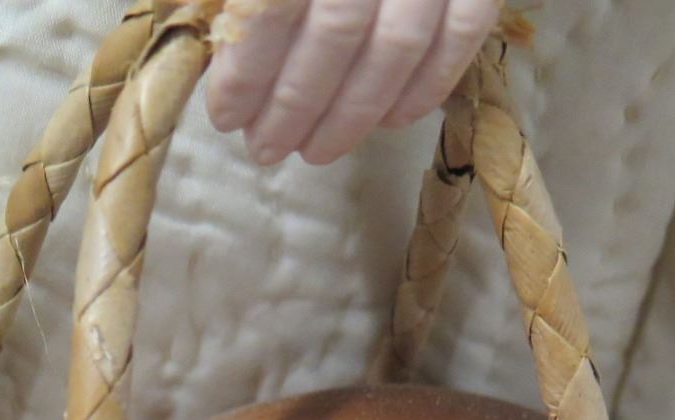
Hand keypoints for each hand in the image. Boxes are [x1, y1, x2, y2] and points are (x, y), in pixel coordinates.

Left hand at [208, 0, 502, 165]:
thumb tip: (213, 33)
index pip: (273, 6)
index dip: (247, 70)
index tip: (227, 116)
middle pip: (335, 35)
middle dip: (294, 107)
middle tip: (265, 149)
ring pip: (395, 48)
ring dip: (352, 115)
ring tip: (315, 150)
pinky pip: (461, 35)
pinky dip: (426, 88)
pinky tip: (388, 121)